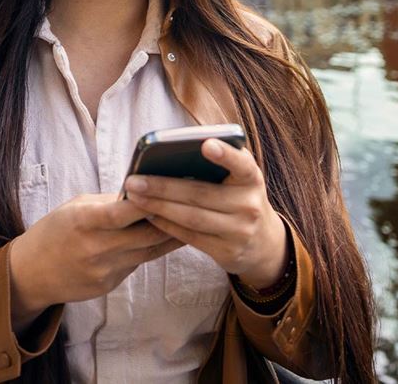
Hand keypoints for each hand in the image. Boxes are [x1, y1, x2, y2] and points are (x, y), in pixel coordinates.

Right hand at [9, 192, 183, 331]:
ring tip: (193, 218)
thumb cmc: (55, 230)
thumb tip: (142, 193)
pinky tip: (166, 237)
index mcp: (83, 222)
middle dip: (171, 219)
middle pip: (145, 236)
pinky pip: (137, 264)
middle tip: (194, 203)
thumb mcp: (76, 206)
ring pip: (148, 252)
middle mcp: (95, 249)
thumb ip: (108, 202)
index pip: (120, 212)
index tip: (169, 188)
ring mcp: (104, 271)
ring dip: (170, 235)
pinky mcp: (109, 285)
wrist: (31, 273)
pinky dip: (151, 250)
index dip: (145, 202)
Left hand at [124, 138, 287, 290]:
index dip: (225, 155)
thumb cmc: (240, 196)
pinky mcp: (227, 252)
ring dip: (158, 207)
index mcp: (252, 178)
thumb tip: (177, 149)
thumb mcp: (241, 177)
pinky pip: (190, 237)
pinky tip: (148, 214)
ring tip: (133, 197)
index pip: (242, 164)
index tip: (206, 144)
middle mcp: (249, 205)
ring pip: (191, 218)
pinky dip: (166, 225)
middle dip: (162, 187)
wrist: (264, 243)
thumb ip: (221, 161)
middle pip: (200, 194)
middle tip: (133, 180)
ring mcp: (239, 231)